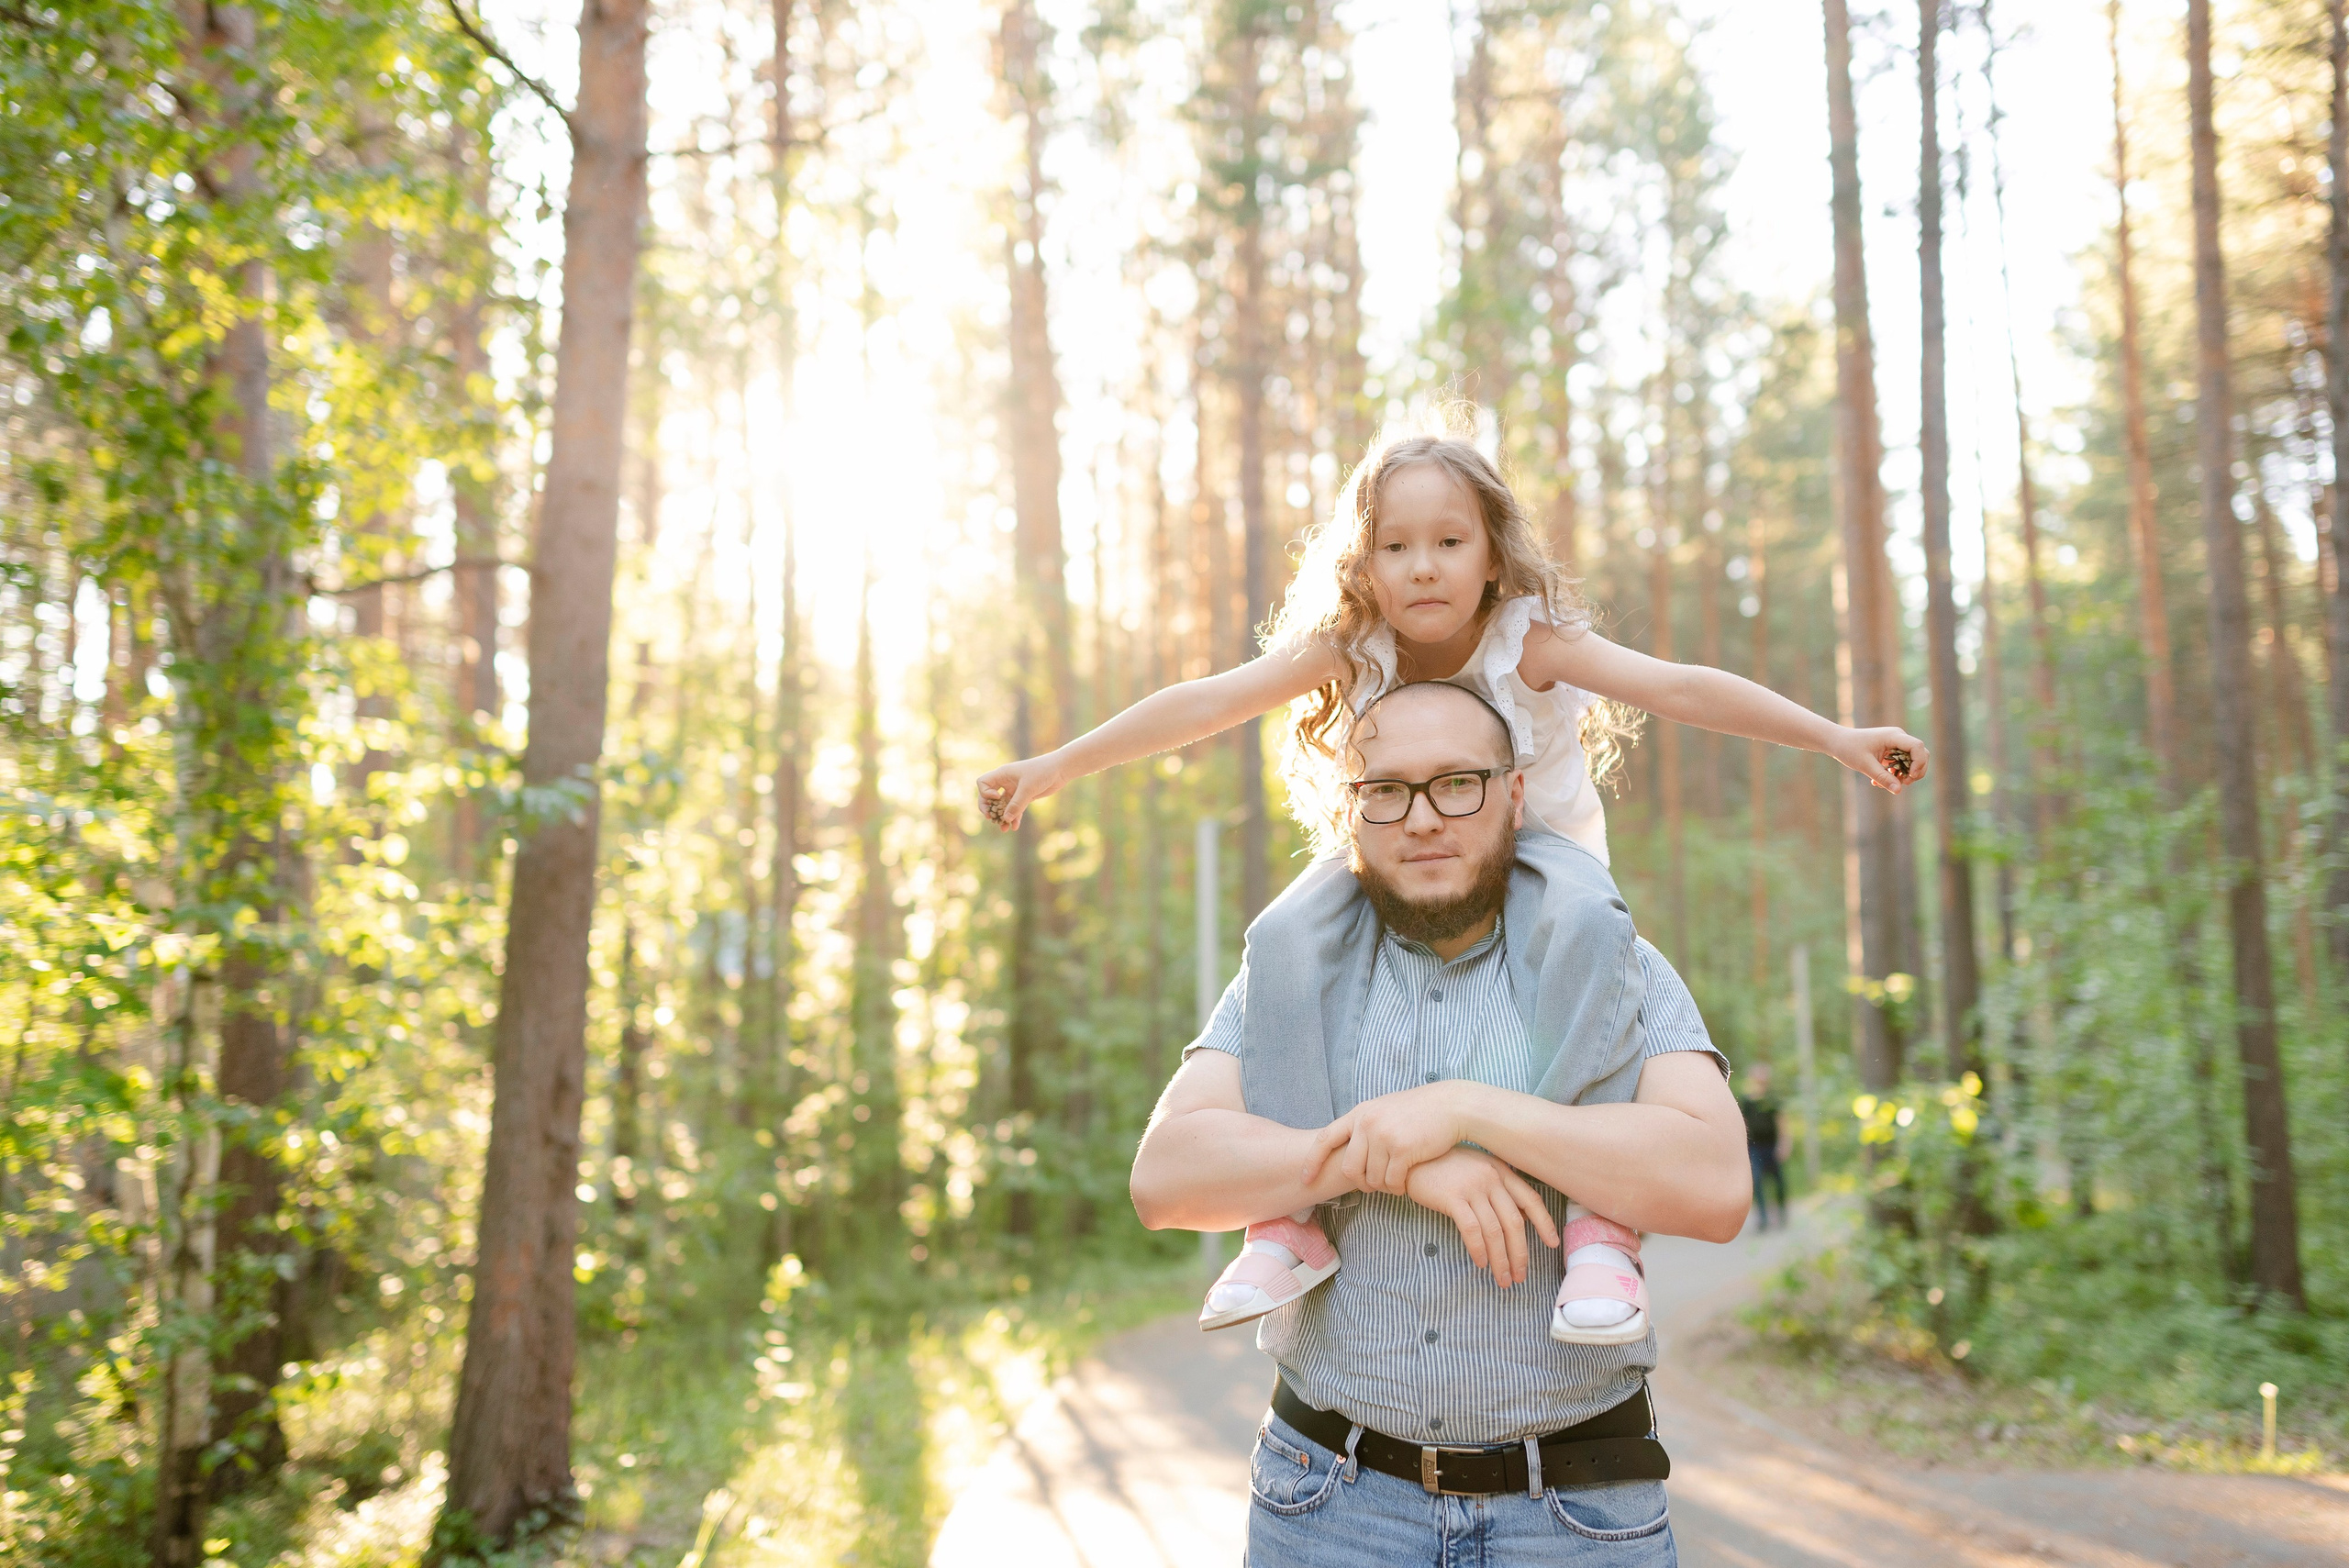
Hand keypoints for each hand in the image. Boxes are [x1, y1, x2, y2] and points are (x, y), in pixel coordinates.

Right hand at [975, 754, 1064, 830]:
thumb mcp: (1028, 788)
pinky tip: (1015, 827)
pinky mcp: (1025, 796)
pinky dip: (1015, 817)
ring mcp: (1015, 789)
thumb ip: (1016, 804)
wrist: (1060, 769)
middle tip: (991, 819)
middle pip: (989, 796)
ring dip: (1003, 816)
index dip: (985, 793)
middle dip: (990, 808)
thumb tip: (1006, 819)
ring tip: (1004, 829)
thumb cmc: (1042, 772)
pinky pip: (1016, 809)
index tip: (996, 798)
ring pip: (1003, 805)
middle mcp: (1006, 781)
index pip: (983, 783)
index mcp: (1003, 774)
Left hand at [1301, 1083, 1469, 1194]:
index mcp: (1359, 1113)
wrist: (1451, 1106)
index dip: (1312, 1161)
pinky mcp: (1402, 1149)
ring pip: (1371, 1179)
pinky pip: (1391, 1182)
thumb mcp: (1384, 1109)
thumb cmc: (1420, 1111)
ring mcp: (1383, 1136)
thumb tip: (1346, 1147)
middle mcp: (1367, 1123)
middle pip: (1349, 1169)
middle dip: (1361, 1183)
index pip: (1325, 1139)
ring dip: (1383, 1187)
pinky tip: (1405, 1182)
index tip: (1305, 1179)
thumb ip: (1365, 1125)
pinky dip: (1397, 1187)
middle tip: (1375, 1185)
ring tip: (1394, 1181)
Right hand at [1403, 1148, 1559, 1288]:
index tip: (1553, 1244)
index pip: (1530, 1199)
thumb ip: (1496, 1188)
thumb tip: (1518, 1217)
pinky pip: (1472, 1230)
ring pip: (1495, 1231)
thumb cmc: (1443, 1165)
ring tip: (1502, 1279)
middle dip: (1520, 1254)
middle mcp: (1491, 1178)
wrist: (1412, 1156)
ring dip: (1500, 1260)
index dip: (1544, 1223)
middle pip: (1514, 1222)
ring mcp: (1472, 1187)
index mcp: (1501, 1170)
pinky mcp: (1452, 1197)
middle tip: (1520, 1276)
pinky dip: (1478, 1250)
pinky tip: (1480, 1263)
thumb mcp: (1476, 1169)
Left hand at [1835, 726, 1928, 794]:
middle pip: (1921, 754)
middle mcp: (1898, 738)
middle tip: (1903, 783)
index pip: (1917, 747)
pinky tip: (1877, 782)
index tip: (1910, 777)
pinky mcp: (1892, 752)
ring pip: (1912, 761)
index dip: (1919, 763)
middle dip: (1915, 771)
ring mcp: (1896, 744)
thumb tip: (1899, 791)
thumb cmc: (1849, 749)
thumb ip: (1883, 777)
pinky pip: (1902, 764)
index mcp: (1894, 736)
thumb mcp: (1865, 765)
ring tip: (1885, 784)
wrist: (1838, 742)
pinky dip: (1895, 774)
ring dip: (1904, 775)